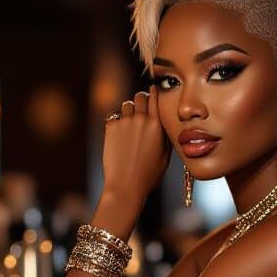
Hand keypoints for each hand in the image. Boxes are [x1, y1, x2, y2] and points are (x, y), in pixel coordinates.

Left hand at [102, 86, 171, 204]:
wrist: (126, 186)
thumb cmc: (148, 175)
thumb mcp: (165, 156)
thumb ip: (165, 136)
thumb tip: (164, 123)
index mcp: (157, 125)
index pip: (155, 97)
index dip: (154, 93)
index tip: (154, 91)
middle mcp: (141, 119)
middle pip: (140, 96)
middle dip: (141, 101)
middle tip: (140, 111)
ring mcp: (124, 122)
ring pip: (126, 105)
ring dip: (128, 112)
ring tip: (129, 128)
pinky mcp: (110, 127)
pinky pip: (114, 118)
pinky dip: (117, 124)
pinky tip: (119, 139)